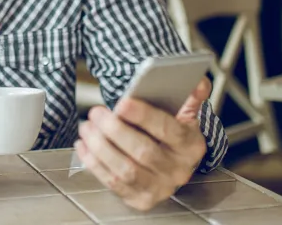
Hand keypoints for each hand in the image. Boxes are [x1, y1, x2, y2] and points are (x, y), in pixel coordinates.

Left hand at [75, 78, 210, 210]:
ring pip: (126, 169)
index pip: (168, 129)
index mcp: (191, 145)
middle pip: (144, 151)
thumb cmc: (170, 134)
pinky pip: (113, 183)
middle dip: (115, 130)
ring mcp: (160, 188)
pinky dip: (94, 163)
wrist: (169, 165)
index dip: (143, 116)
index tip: (122, 102)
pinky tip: (84, 145)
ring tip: (86, 127)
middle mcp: (178, 170)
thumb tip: (197, 82)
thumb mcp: (184, 116)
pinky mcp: (141, 199)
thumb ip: (188, 97)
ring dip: (101, 147)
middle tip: (96, 112)